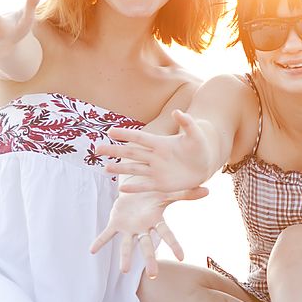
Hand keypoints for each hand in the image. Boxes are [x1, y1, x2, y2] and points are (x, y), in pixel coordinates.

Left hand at [89, 186, 207, 278]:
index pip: (166, 234)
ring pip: (127, 245)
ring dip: (125, 257)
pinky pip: (107, 234)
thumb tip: (207, 190)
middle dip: (150, 260)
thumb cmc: (152, 194)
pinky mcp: (115, 224)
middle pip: (147, 246)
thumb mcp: (167, 192)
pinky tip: (92, 250)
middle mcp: (142, 229)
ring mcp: (129, 228)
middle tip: (153, 275)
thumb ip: (185, 193)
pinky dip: (100, 241)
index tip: (182, 258)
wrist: (133, 190)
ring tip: (124, 271)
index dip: (174, 245)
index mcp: (155, 221)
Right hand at [96, 110, 212, 192]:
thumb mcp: (195, 134)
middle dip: (115, 150)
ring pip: (135, 169)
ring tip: (105, 168)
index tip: (111, 131)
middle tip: (97, 148)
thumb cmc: (199, 146)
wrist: (204, 164)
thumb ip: (187, 123)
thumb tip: (177, 111)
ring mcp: (156, 170)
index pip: (140, 137)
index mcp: (160, 143)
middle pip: (131, 153)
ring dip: (120, 168)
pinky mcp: (161, 184)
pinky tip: (122, 190)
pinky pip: (145, 186)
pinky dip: (135, 188)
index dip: (126, 134)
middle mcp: (155, 157)